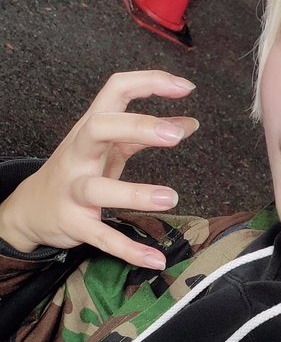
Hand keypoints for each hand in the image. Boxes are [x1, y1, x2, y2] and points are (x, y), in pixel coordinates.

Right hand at [0, 70, 198, 268]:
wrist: (31, 208)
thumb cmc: (78, 169)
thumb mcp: (109, 147)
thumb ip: (146, 135)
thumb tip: (189, 122)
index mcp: (91, 128)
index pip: (116, 90)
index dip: (149, 82)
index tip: (185, 87)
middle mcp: (79, 153)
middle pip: (99, 127)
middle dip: (137, 126)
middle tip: (174, 135)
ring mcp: (73, 189)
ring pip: (98, 188)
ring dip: (135, 192)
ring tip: (171, 198)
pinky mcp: (73, 223)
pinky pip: (101, 236)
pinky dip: (128, 249)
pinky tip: (155, 259)